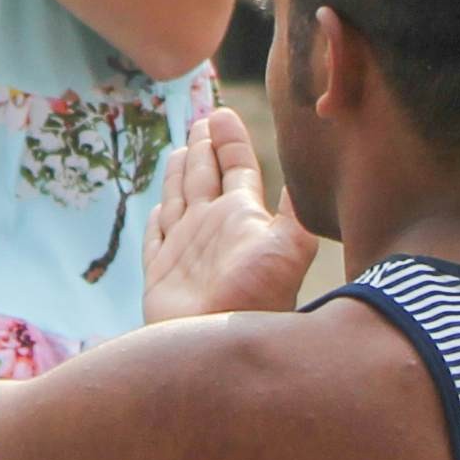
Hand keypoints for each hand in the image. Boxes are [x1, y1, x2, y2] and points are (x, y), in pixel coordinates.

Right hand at [142, 104, 311, 323]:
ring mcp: (186, 251)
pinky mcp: (161, 274)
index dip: (230, 141)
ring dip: (179, 175)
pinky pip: (155, 238)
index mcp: (242, 217)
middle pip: (206, 177)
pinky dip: (156, 221)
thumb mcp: (289, 248)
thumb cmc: (256, 296)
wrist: (221, 346)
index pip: (237, 168)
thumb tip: (303, 182)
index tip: (222, 114)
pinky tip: (156, 208)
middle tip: (202, 119)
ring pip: (180, 201)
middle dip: (204, 149)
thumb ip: (295, 213)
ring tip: (180, 149)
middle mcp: (214, 229)